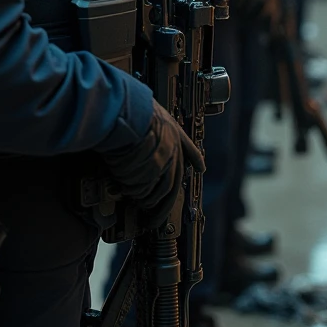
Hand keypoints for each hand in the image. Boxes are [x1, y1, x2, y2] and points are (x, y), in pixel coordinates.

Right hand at [98, 100, 204, 227]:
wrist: (128, 111)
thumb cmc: (131, 108)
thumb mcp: (149, 110)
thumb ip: (153, 122)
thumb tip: (146, 120)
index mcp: (174, 133)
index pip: (189, 150)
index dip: (195, 159)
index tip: (201, 167)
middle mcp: (173, 150)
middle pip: (171, 185)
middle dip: (162, 206)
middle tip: (153, 218)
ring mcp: (164, 161)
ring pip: (157, 191)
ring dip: (146, 200)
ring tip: (136, 203)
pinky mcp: (153, 170)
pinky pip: (142, 188)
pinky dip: (133, 192)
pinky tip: (125, 190)